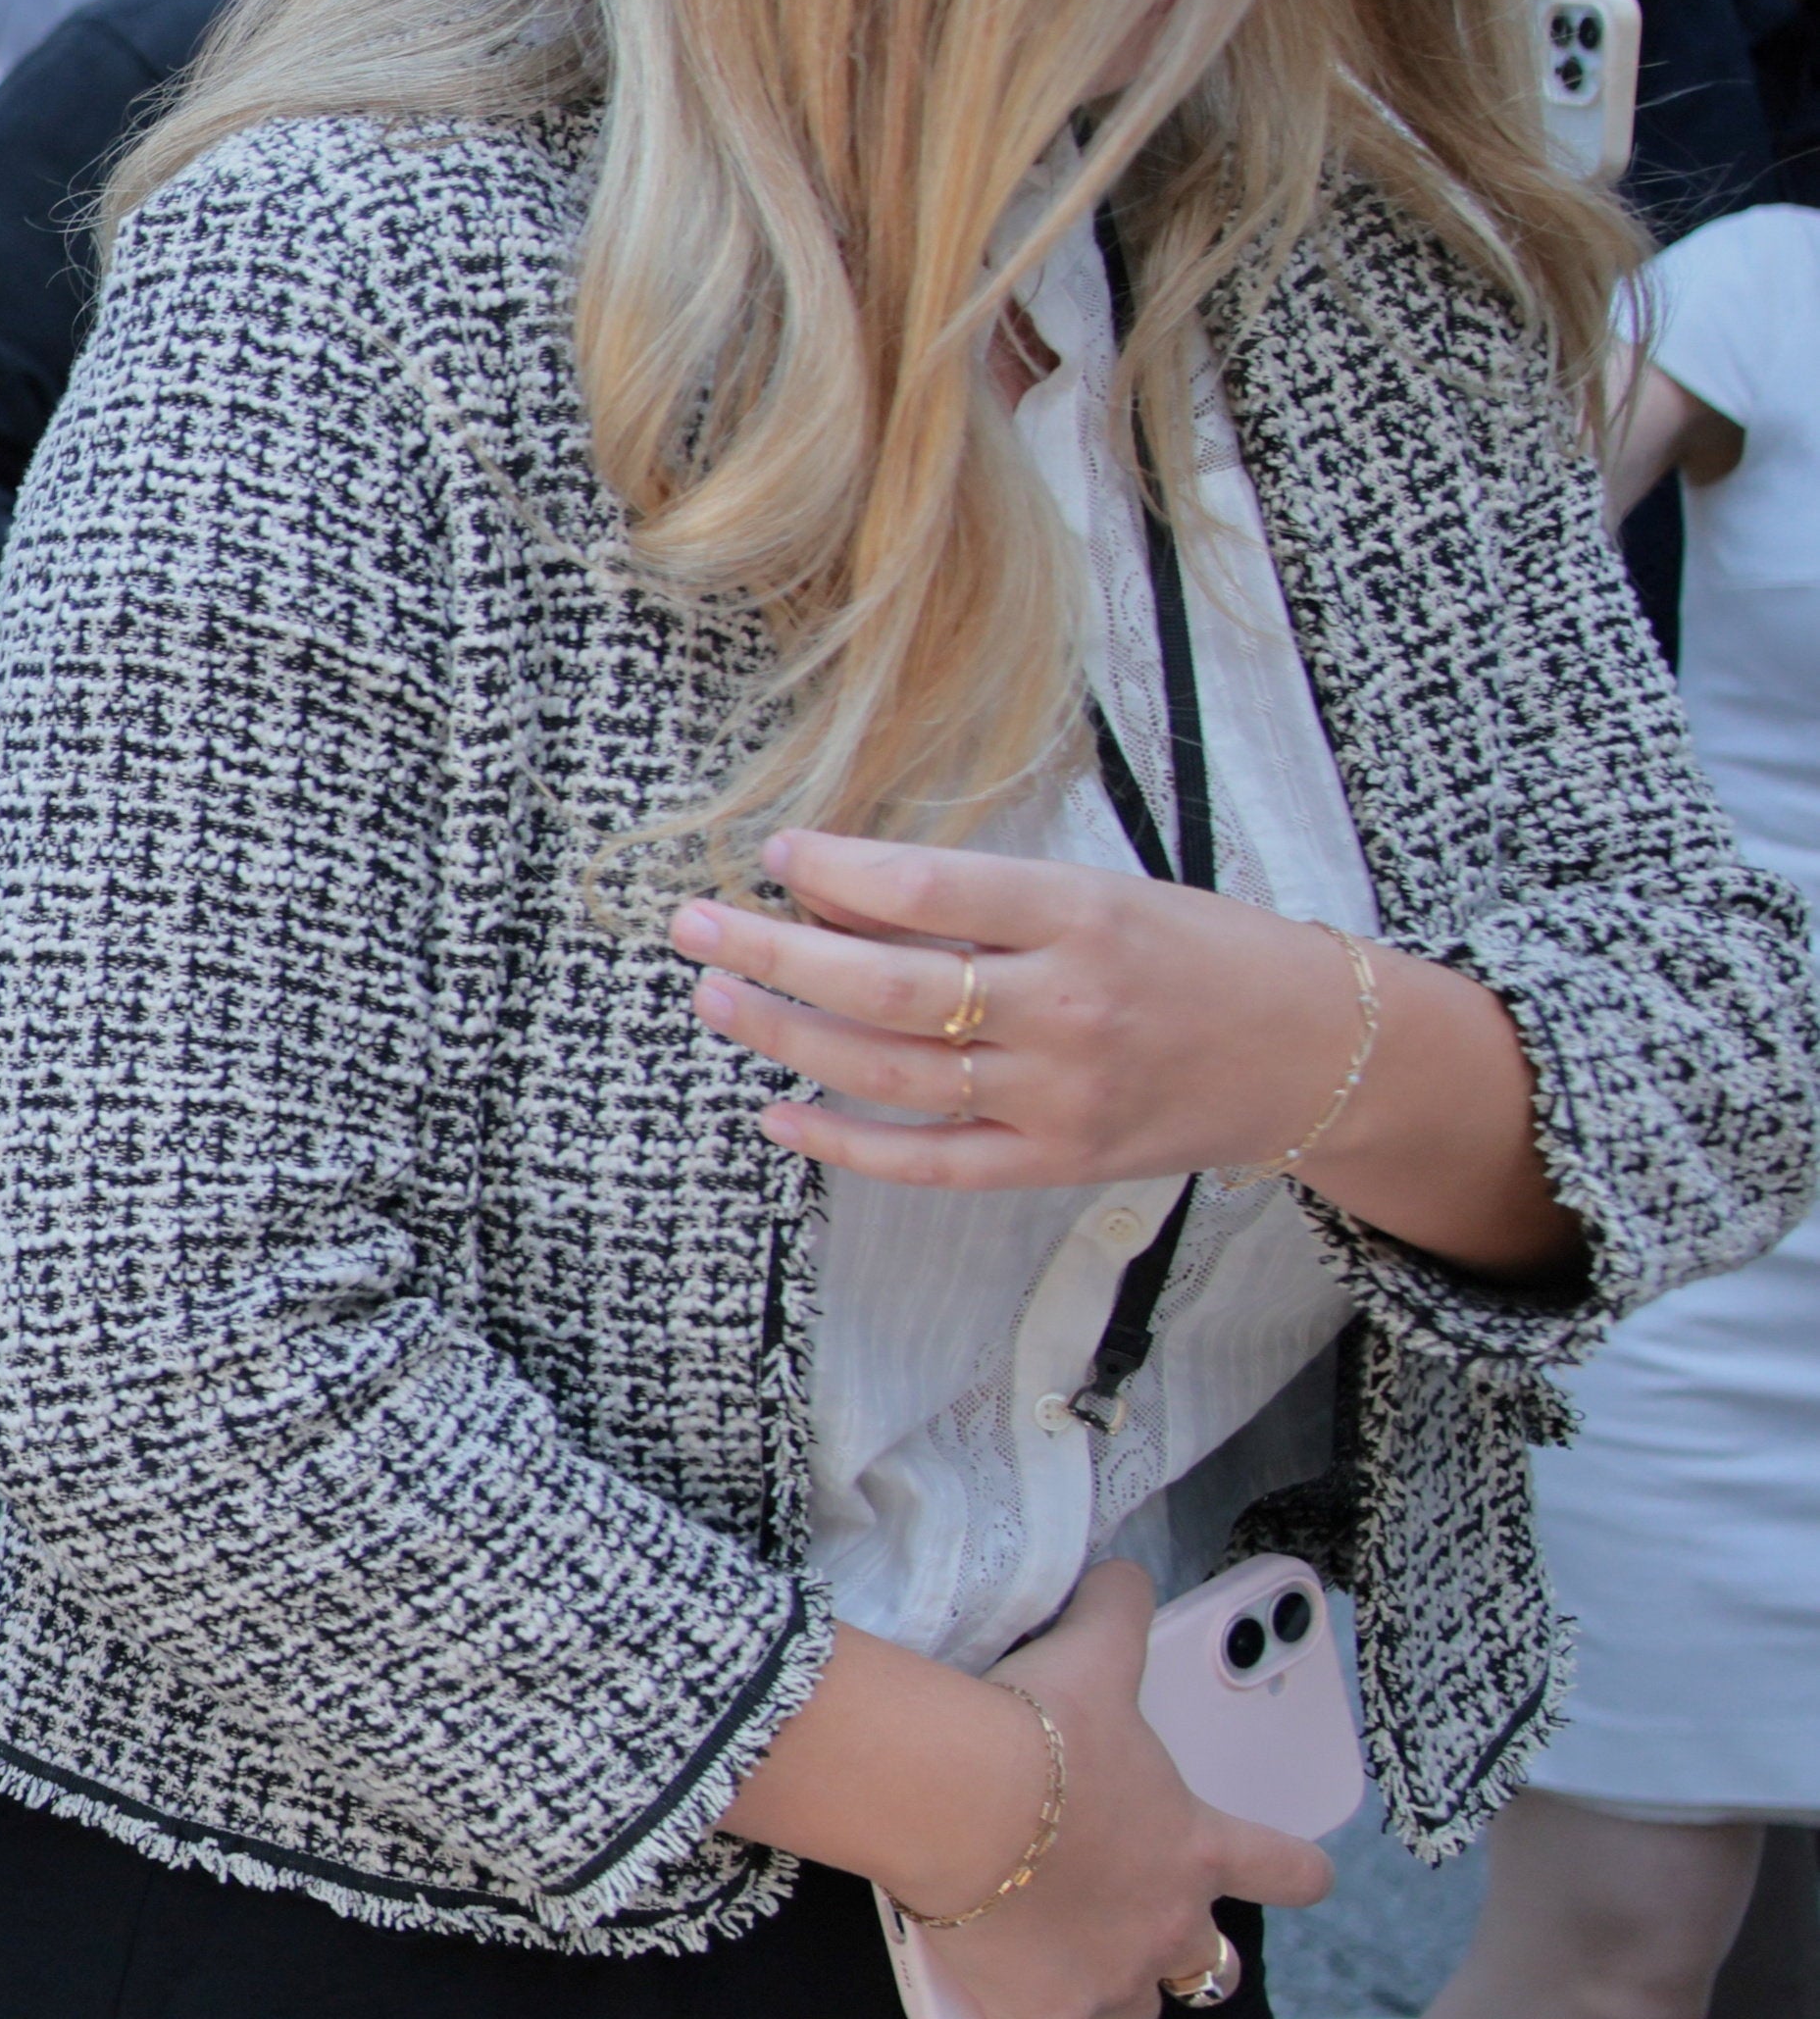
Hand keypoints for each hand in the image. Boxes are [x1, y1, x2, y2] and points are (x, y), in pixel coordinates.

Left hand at [671, 830, 1370, 1198]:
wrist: (1321, 1051)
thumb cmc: (1201, 953)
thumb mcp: (1103, 894)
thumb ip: (980, 902)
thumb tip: (836, 898)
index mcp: (1081, 915)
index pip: (924, 888)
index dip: (832, 872)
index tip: (773, 856)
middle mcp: (1066, 1006)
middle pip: (886, 984)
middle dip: (774, 954)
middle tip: (697, 927)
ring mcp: (1059, 1094)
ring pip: (891, 1071)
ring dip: (788, 1036)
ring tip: (717, 1000)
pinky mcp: (1058, 1162)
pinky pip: (930, 1161)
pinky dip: (846, 1142)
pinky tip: (778, 1113)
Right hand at [905, 1572, 1335, 2018]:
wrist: (956, 1798)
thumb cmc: (1038, 1731)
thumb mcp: (1092, 1657)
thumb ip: (1121, 1614)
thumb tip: (1126, 1569)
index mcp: (1197, 1851)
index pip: (1288, 1873)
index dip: (1295, 1872)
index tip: (1297, 1872)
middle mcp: (1164, 1930)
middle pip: (1206, 1974)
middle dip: (1181, 1958)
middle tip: (1134, 1926)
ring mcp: (1098, 1983)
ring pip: (1127, 2018)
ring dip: (1100, 1996)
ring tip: (1053, 1964)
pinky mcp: (1031, 2017)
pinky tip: (986, 2002)